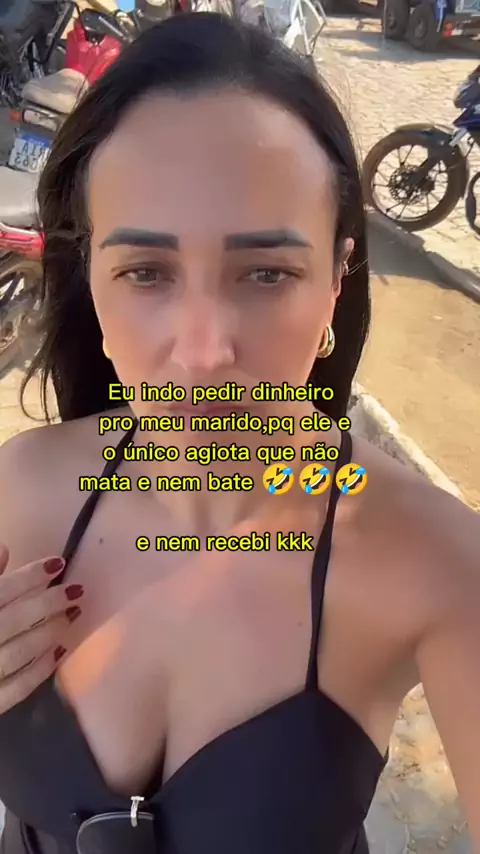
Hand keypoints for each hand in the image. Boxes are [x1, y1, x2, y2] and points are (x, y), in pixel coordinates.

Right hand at [0, 544, 83, 713]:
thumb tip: (4, 550)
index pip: (0, 590)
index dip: (30, 576)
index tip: (57, 564)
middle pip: (15, 619)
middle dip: (49, 603)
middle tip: (75, 590)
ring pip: (20, 652)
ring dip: (50, 633)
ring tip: (73, 615)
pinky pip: (17, 688)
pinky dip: (40, 670)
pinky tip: (59, 653)